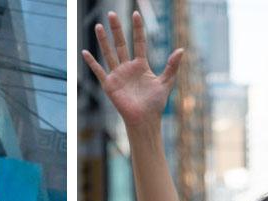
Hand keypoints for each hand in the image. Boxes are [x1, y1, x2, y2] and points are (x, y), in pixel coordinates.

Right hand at [82, 11, 183, 129]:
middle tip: (111, 13)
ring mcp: (117, 75)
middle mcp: (128, 67)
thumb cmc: (156, 104)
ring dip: (103, 40)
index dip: (137, 29)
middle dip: (116, 29)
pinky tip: (85, 52)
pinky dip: (92, 63)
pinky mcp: (109, 85)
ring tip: (99, 26)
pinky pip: (99, 71)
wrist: (145, 120)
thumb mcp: (166, 83)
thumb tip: (181, 49)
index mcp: (141, 65)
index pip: (139, 42)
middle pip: (121, 44)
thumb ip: (172, 66)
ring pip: (109, 53)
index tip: (135, 14)